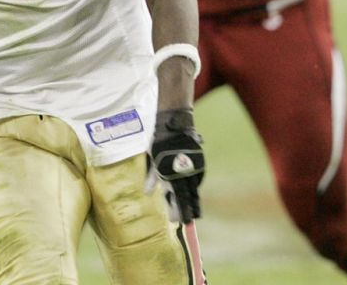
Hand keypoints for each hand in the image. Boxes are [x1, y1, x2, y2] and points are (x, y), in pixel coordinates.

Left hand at [149, 108, 204, 222]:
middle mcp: (185, 173)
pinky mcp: (198, 161)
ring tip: (194, 212)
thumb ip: (152, 177)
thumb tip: (148, 194)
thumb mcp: (152, 160)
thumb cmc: (158, 142)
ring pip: (194, 188)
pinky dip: (194, 184)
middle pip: (189, 197)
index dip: (181, 211)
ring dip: (193, 200)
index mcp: (172, 174)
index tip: (181, 222)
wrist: (173, 123)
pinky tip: (192, 190)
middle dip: (189, 210)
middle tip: (189, 222)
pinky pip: (197, 177)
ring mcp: (193, 167)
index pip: (179, 198)